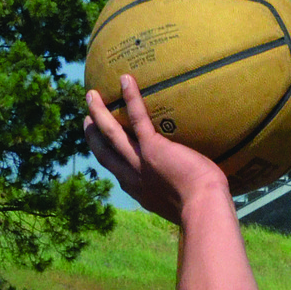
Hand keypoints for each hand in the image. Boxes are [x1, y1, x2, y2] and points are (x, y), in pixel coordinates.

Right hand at [85, 75, 229, 221]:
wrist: (203, 210)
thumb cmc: (204, 210)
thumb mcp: (187, 204)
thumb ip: (184, 192)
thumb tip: (200, 185)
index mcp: (141, 192)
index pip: (119, 173)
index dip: (109, 160)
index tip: (103, 149)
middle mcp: (134, 178)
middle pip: (105, 154)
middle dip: (93, 137)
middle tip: (87, 120)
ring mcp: (141, 162)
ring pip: (112, 135)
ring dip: (99, 114)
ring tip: (91, 95)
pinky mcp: (154, 148)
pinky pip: (138, 118)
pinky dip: (131, 98)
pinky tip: (126, 79)